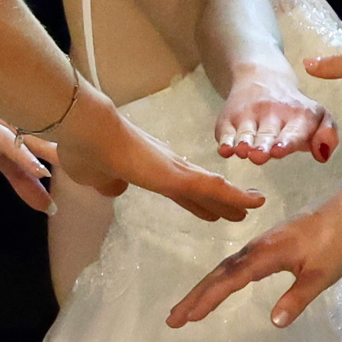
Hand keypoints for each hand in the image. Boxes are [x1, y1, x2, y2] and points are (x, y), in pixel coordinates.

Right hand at [48, 89, 258, 222]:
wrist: (86, 131)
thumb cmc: (86, 150)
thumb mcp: (95, 176)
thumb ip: (108, 183)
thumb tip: (114, 189)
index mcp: (149, 169)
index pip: (179, 189)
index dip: (197, 201)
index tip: (211, 210)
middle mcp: (167, 166)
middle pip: (201, 189)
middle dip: (221, 201)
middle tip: (243, 210)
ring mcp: (173, 169)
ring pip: (212, 188)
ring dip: (234, 199)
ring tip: (255, 206)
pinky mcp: (176, 174)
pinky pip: (211, 189)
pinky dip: (233, 197)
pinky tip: (251, 204)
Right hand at [168, 198, 341, 329]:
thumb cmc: (334, 242)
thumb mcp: (320, 275)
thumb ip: (297, 298)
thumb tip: (274, 322)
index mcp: (265, 254)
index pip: (230, 280)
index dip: (208, 299)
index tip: (188, 316)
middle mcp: (255, 248)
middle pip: (218, 274)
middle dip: (195, 296)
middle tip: (173, 318)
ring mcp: (259, 245)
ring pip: (224, 268)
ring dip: (204, 288)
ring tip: (187, 309)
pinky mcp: (266, 245)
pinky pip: (234, 264)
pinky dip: (219, 278)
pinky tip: (217, 287)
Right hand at [216, 67, 339, 166]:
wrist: (262, 77)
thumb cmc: (294, 109)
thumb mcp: (319, 116)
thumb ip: (328, 135)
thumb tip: (323, 155)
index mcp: (298, 116)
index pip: (293, 131)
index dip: (286, 141)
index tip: (279, 150)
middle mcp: (272, 114)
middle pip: (266, 134)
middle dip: (263, 145)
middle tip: (260, 155)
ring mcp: (248, 116)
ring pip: (245, 133)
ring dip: (243, 143)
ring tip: (242, 151)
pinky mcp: (228, 119)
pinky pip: (225, 132)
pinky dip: (224, 141)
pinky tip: (224, 150)